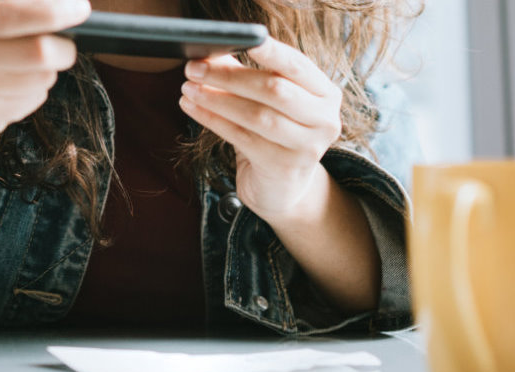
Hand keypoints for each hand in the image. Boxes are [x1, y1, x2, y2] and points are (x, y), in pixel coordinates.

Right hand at [0, 0, 90, 135]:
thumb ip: (12, 0)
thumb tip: (63, 3)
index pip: (6, 15)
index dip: (50, 13)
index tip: (79, 10)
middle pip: (36, 55)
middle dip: (63, 47)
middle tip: (67, 41)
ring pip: (39, 81)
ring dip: (48, 69)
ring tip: (33, 60)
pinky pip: (31, 102)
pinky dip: (34, 89)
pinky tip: (17, 79)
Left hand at [178, 40, 345, 222]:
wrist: (283, 189)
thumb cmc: (273, 135)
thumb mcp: (267, 102)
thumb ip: (244, 74)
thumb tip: (210, 51)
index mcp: (326, 94)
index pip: (297, 65)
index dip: (271, 51)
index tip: (244, 39)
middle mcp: (324, 119)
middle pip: (274, 90)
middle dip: (229, 76)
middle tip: (194, 67)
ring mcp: (307, 146)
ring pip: (257, 115)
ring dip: (217, 99)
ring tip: (188, 88)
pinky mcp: (283, 167)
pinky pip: (241, 137)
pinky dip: (213, 120)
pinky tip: (192, 108)